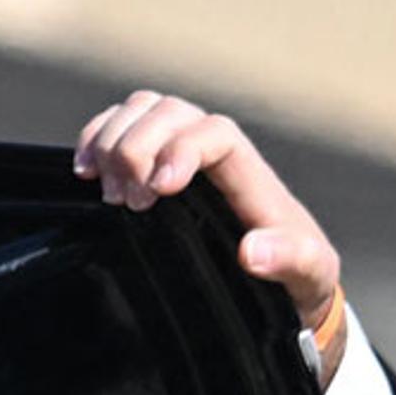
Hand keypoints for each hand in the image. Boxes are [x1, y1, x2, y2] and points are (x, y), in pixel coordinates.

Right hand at [71, 89, 344, 358]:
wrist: (282, 284)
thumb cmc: (295, 277)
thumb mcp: (309, 275)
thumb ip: (290, 260)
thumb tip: (253, 250)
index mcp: (251, 176)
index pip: (216, 134)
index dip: (182, 148)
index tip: (157, 189)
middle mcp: (214, 155)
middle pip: (171, 112)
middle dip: (137, 149)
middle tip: (129, 201)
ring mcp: (181, 155)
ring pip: (143, 110)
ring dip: (113, 141)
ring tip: (110, 193)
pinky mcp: (152, 167)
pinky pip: (120, 126)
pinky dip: (95, 138)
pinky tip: (86, 173)